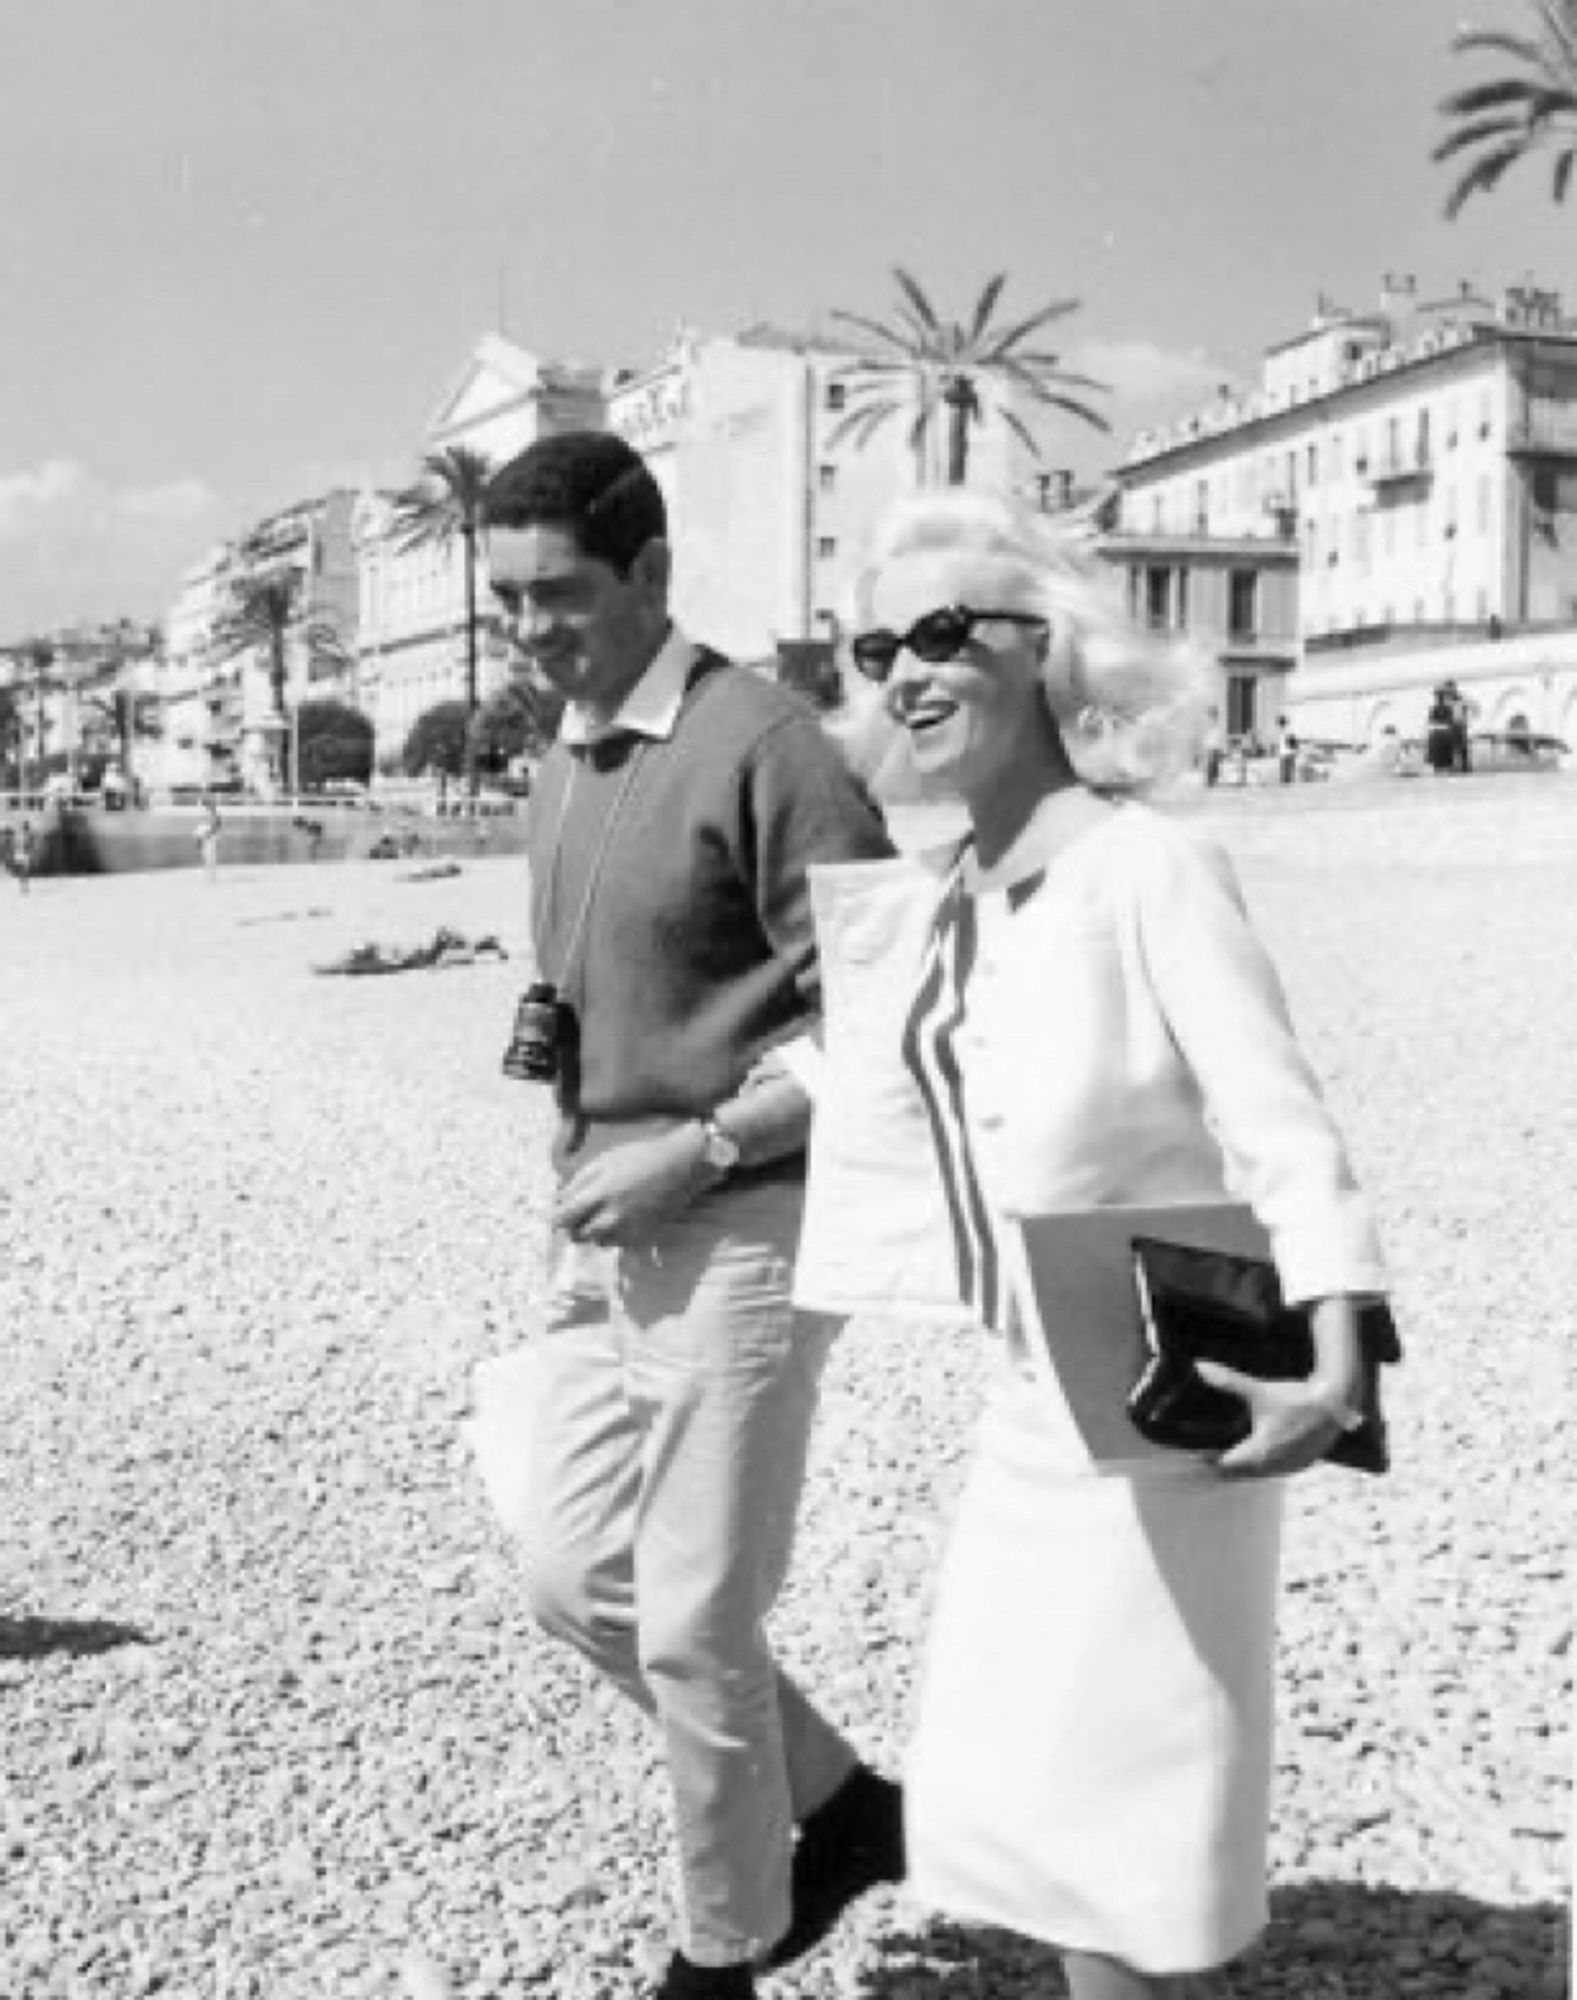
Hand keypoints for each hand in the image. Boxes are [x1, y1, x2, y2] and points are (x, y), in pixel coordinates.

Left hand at [553, 1127, 710, 1248]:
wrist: (680, 1167)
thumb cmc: (639, 1157)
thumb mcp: (603, 1160)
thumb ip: (577, 1182)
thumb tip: (558, 1201)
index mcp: (600, 1194)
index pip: (564, 1218)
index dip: (556, 1217)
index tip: (558, 1213)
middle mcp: (613, 1217)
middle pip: (578, 1235)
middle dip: (575, 1225)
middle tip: (582, 1212)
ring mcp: (628, 1230)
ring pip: (597, 1242)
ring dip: (594, 1231)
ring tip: (605, 1212)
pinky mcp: (642, 1237)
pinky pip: (617, 1243)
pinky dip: (613, 1234)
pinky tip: (622, 1217)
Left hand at [1196, 1360, 1355, 1481]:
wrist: (1335, 1404)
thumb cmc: (1294, 1398)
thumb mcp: (1259, 1391)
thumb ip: (1228, 1381)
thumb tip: (1199, 1365)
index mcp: (1259, 1454)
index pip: (1224, 1468)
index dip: (1208, 1461)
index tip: (1194, 1451)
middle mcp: (1272, 1467)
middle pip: (1238, 1474)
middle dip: (1222, 1464)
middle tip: (1204, 1450)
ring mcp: (1287, 1468)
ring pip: (1256, 1474)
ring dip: (1242, 1466)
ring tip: (1224, 1452)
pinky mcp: (1299, 1465)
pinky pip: (1272, 1471)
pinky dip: (1261, 1465)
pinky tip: (1254, 1452)